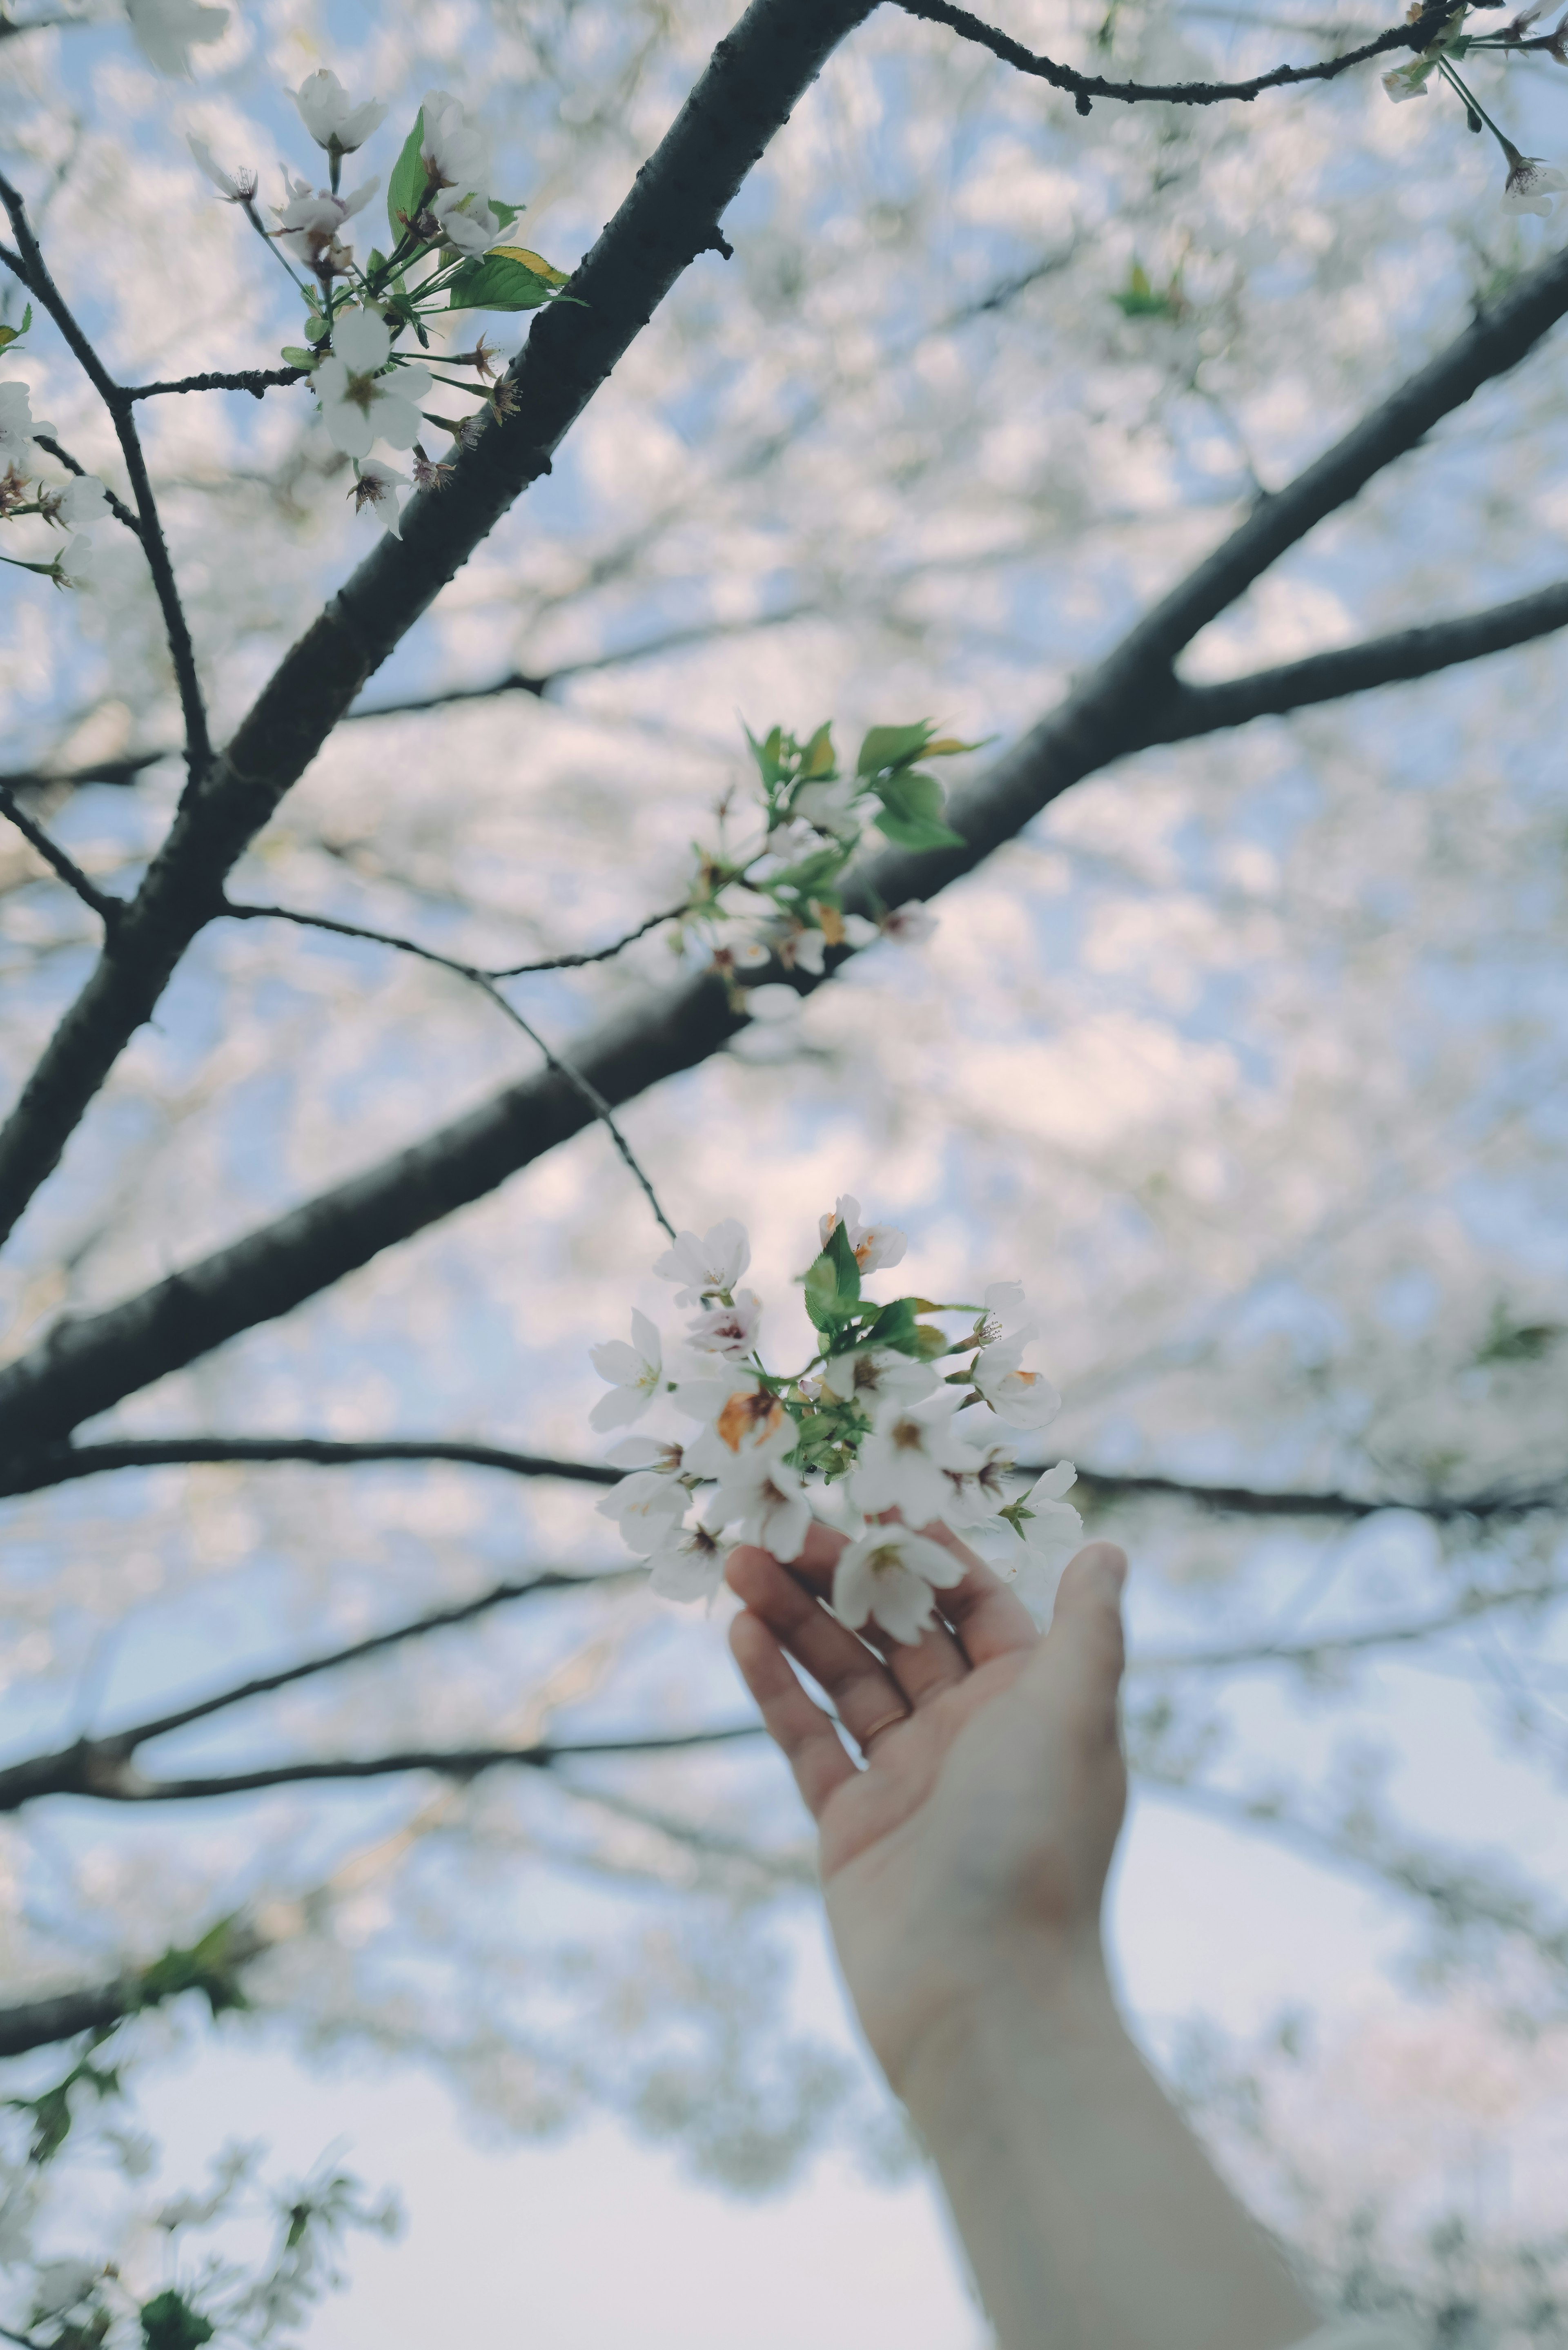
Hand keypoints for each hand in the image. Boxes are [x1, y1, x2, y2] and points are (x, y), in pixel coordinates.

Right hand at [726, 1523, 1129, 2093]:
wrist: (983, 1996)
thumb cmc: (1037, 1842)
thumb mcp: (1074, 1712)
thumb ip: (1089, 1627)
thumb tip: (1109, 1552)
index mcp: (1032, 1703)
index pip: (972, 1603)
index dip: (921, 1550)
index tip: (864, 1495)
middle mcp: (972, 1735)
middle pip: (897, 1633)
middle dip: (839, 1578)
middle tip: (773, 1523)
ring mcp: (909, 1781)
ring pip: (844, 1676)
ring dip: (794, 1619)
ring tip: (738, 1564)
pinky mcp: (853, 1827)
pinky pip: (809, 1739)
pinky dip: (775, 1686)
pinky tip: (740, 1633)